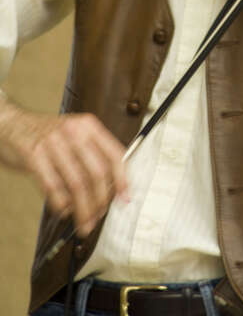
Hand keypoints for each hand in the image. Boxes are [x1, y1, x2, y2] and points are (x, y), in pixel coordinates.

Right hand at [0, 103, 127, 236]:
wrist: (12, 125)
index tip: (124, 199)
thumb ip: (93, 154)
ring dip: (83, 210)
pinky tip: (63, 211)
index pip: (114, 154)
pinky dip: (61, 204)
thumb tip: (113, 187)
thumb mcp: (75, 133)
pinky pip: (53, 187)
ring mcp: (53, 143)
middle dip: (100, 201)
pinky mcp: (34, 156)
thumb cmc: (47, 134)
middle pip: (97, 173)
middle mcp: (73, 131)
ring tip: (84, 223)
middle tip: (98, 217)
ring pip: (76, 184)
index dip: (122, 179)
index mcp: (88, 125)